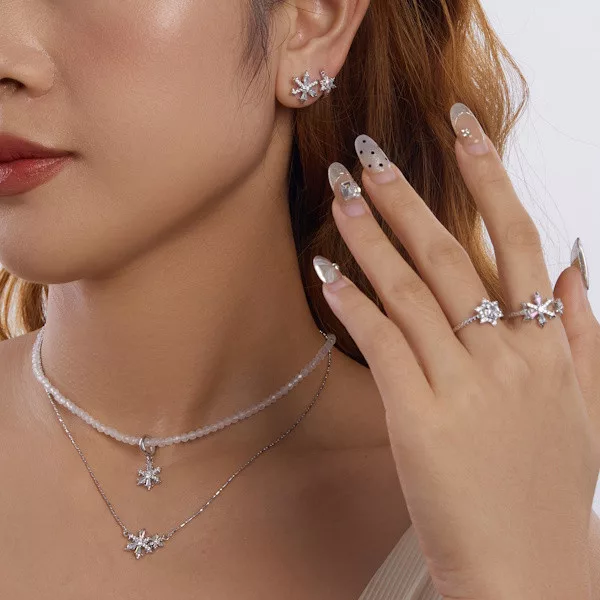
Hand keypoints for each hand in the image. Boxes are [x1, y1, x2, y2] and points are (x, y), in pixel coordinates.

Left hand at [313, 104, 599, 599]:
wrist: (528, 569)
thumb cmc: (548, 488)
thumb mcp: (586, 405)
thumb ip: (584, 330)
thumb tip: (574, 265)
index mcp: (547, 344)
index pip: (515, 239)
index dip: (488, 178)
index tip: (460, 131)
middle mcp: (507, 352)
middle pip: (449, 252)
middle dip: (404, 196)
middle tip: (367, 154)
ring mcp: (463, 383)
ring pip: (409, 289)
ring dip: (369, 236)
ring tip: (339, 196)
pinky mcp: (419, 415)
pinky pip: (381, 342)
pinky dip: (352, 303)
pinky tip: (326, 272)